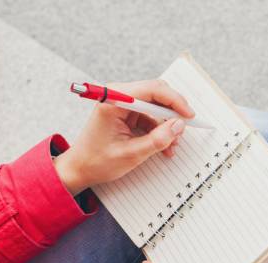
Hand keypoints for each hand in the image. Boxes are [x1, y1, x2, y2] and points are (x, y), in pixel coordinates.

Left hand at [53, 79, 195, 194]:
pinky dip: (158, 129)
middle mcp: (117, 95)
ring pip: (154, 105)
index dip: (175, 101)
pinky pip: (148, 115)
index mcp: (114, 100)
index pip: (152, 89)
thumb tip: (179, 126)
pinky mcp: (125, 113)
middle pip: (155, 93)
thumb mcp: (131, 154)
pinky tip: (164, 145)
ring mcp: (121, 103)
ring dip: (166, 124)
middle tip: (183, 129)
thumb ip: (157, 139)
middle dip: (172, 112)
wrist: (79, 168)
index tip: (189, 116)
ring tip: (172, 145)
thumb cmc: (97, 161)